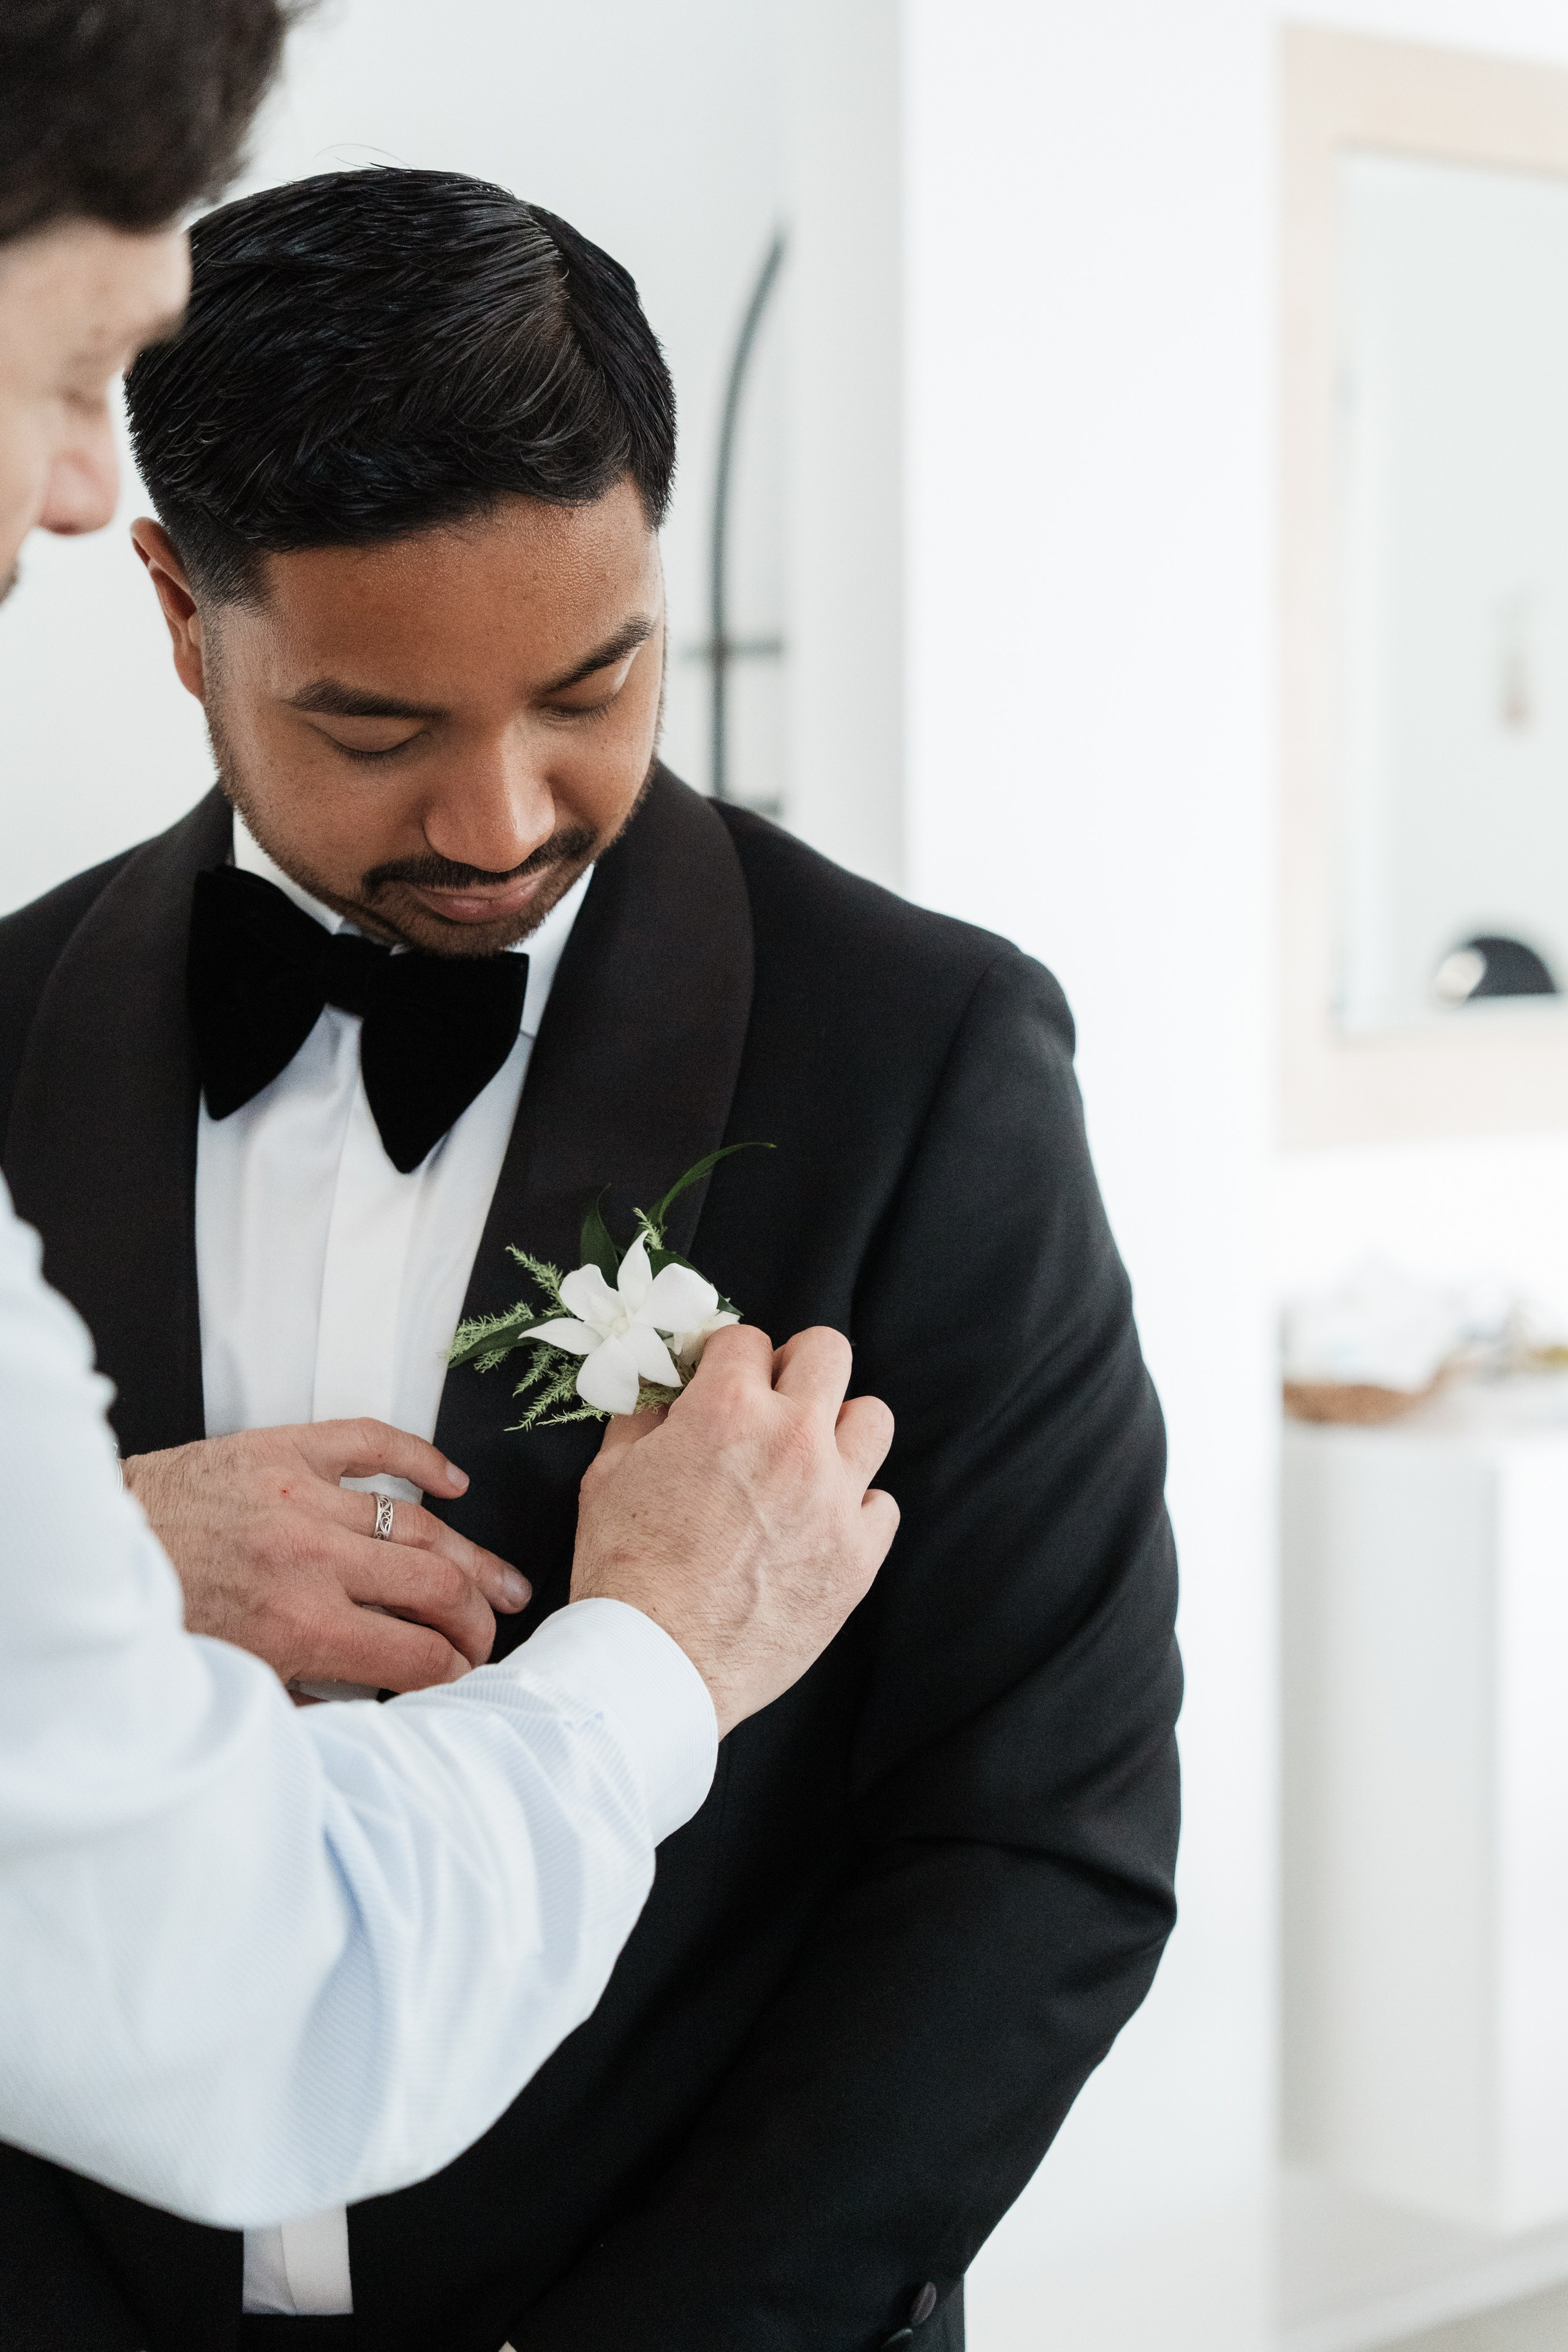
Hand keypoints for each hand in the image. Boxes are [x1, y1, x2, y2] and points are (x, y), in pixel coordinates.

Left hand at [123, 1420, 530, 1691]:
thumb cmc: (159, 1619)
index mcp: (298, 1625)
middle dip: (477, 1619)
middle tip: (490, 1632)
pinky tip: (454, 1482)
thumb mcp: (236, 1682)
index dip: (457, 1670)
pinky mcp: (284, 1449)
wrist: (97, 1549)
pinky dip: (422, 1458)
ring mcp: (301, 1495)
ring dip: (472, 1556)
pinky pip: (374, 1442)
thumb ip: (312, 1696)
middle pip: (435, 1587)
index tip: (466, 1674)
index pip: (418, 1654)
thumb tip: (380, 1706)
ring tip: (500, 1580)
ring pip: (422, 1522)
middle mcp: (310, 1558)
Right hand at [571, 1326, 897, 1736]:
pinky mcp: (859, 1553)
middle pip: (829, 1352)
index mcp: (727, 1409)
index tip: (718, 1379)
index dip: (726, 1357)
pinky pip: (881, 1503)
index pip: (747, 1338)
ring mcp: (835, 1497)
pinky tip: (819, 1526)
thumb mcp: (608, 1476)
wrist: (656, 1663)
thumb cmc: (622, 1571)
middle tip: (772, 1400)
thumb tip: (660, 1390)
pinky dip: (854, 1508)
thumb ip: (642, 1419)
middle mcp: (792, 1440)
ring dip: (839, 1429)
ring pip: (872, 1418)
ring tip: (808, 1460)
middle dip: (796, 1365)